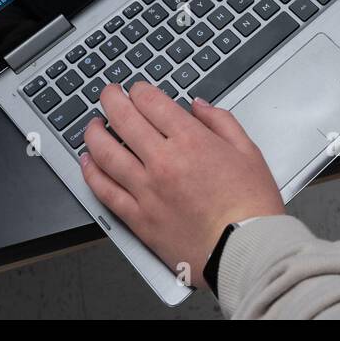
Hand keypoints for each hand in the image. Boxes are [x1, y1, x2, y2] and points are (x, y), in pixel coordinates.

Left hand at [80, 82, 284, 288]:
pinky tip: (87, 162)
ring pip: (105, 153)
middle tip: (108, 94)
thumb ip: (221, 122)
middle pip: (123, 119)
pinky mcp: (138, 218)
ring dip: (93, 133)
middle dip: (111, 100)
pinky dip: (91, 173)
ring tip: (92, 125)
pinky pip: (105, 192)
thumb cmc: (252, 205)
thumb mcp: (248, 151)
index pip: (151, 102)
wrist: (246, 250)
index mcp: (191, 140)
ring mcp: (146, 190)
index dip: (139, 90)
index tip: (137, 90)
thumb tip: (198, 106)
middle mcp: (163, 161)